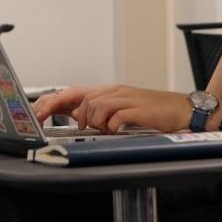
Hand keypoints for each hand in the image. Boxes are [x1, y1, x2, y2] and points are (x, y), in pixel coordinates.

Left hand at [33, 85, 192, 133]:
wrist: (183, 109)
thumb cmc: (154, 111)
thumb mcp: (123, 108)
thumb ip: (102, 111)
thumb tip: (80, 117)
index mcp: (109, 91)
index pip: (75, 92)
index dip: (54, 101)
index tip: (38, 112)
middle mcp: (115, 91)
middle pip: (81, 96)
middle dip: (64, 110)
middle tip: (60, 123)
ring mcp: (127, 98)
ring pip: (96, 106)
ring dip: (95, 122)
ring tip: (106, 129)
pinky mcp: (138, 109)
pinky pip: (115, 116)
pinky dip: (112, 125)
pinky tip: (117, 130)